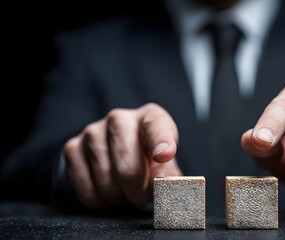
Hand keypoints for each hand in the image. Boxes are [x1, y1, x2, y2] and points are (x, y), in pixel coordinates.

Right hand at [64, 103, 181, 207]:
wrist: (114, 150)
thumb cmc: (146, 156)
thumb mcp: (165, 162)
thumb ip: (168, 174)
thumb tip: (162, 183)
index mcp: (150, 117)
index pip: (156, 127)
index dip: (161, 142)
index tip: (164, 155)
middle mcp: (119, 119)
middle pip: (128, 170)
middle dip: (137, 193)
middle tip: (141, 195)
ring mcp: (92, 132)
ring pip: (107, 185)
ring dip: (119, 198)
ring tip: (125, 189)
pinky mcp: (72, 148)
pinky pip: (88, 192)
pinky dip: (101, 202)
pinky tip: (108, 191)